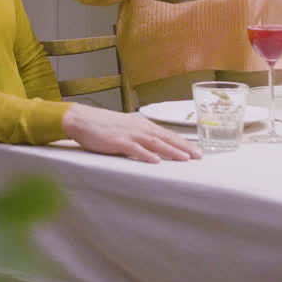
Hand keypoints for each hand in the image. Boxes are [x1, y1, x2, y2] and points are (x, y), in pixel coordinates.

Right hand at [61, 103, 201, 162]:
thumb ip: (139, 135)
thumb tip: (153, 147)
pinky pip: (135, 149)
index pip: (167, 134)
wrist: (82, 120)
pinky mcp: (118, 141)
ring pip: (155, 143)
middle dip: (184, 147)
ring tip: (185, 159)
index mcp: (142, 124)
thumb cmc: (102, 125)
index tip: (196, 150)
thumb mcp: (125, 127)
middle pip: (166, 137)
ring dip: (171, 151)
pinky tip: (156, 161)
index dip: (182, 142)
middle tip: (199, 156)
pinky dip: (147, 155)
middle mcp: (139, 127)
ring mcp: (129, 133)